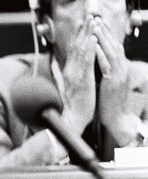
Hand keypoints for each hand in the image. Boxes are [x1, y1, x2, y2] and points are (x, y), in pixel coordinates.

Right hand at [60, 17, 97, 134]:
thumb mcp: (61, 87)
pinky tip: (93, 39)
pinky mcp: (82, 80)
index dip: (77, 37)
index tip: (81, 25)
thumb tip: (53, 64)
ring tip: (92, 22)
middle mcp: (70, 71)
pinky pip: (87, 62)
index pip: (72, 51)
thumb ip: (57, 74)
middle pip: (76, 47)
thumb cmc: (68, 108)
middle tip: (87, 17)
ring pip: (82, 51)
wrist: (68, 121)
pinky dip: (90, 49)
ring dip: (87, 35)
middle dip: (82, 31)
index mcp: (67, 73)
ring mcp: (76, 75)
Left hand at [93, 16, 135, 144]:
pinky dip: (102, 55)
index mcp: (119, 69)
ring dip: (103, 39)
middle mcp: (121, 69)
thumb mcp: (107, 84)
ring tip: (96, 28)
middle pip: (114, 46)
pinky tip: (96, 48)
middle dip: (105, 32)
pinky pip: (108, 66)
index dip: (106, 36)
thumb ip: (105, 72)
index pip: (113, 47)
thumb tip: (97, 62)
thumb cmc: (109, 103)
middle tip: (96, 20)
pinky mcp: (114, 83)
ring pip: (112, 53)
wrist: (117, 119)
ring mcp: (120, 75)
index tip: (97, 24)